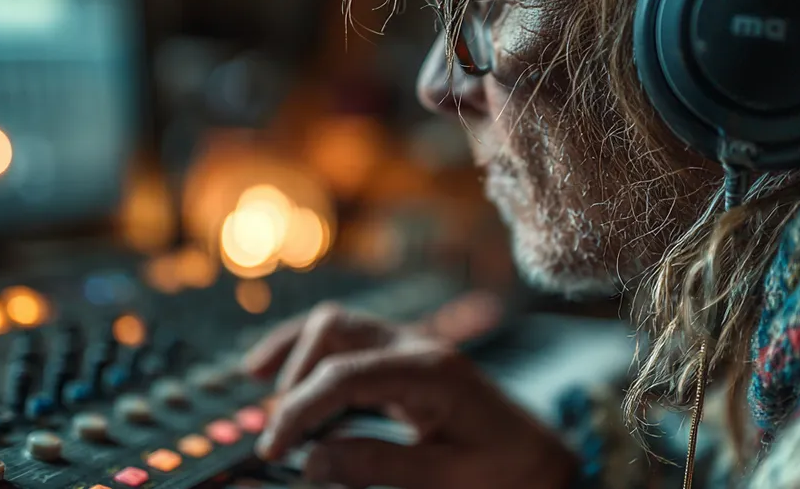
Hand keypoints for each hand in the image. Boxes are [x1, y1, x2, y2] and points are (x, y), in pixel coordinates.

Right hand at [243, 302, 578, 488]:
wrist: (543, 459)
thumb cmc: (505, 470)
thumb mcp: (446, 479)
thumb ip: (377, 466)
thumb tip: (310, 461)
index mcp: (431, 371)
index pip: (345, 374)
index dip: (300, 409)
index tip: (272, 448)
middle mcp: (418, 347)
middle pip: (336, 329)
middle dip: (294, 373)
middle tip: (275, 432)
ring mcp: (412, 349)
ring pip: (339, 326)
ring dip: (297, 353)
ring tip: (257, 382)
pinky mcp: (405, 363)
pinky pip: (350, 344)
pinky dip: (314, 357)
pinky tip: (288, 379)